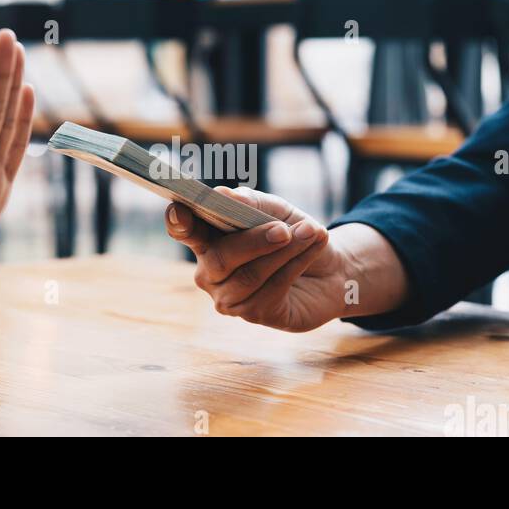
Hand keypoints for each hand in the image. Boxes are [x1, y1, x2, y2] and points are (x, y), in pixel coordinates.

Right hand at [165, 188, 339, 331]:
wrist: (330, 267)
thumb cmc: (293, 233)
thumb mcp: (276, 210)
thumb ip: (251, 201)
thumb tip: (225, 194)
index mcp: (207, 239)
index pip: (183, 231)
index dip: (178, 223)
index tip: (180, 211)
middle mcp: (210, 272)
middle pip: (219, 260)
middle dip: (253, 242)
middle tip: (284, 229)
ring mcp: (229, 297)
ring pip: (249, 276)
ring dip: (284, 252)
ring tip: (310, 232)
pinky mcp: (256, 314)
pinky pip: (272, 289)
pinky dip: (296, 265)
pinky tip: (313, 248)